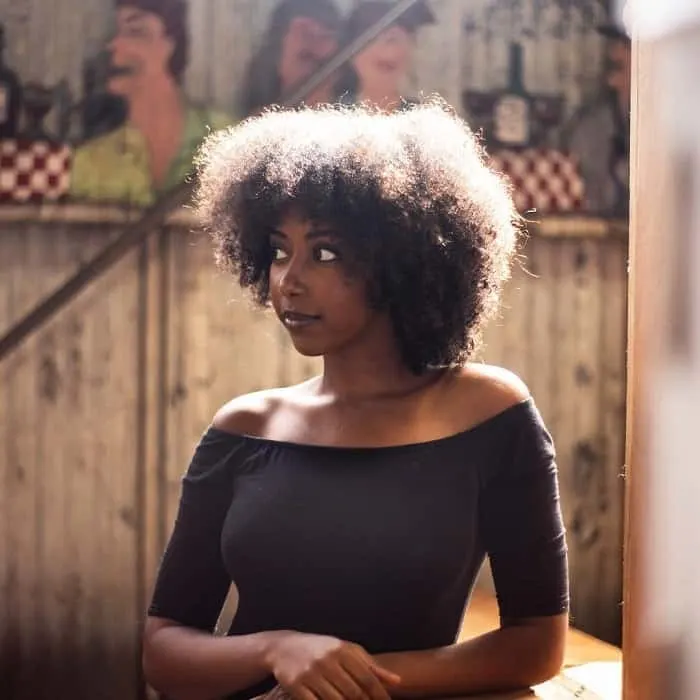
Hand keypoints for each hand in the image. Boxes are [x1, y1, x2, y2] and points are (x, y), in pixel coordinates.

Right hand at [266, 632, 400, 699]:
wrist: (284, 647)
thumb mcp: (346, 650)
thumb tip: (396, 681)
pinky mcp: (296, 686)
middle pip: (353, 693)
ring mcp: (310, 673)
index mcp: (342, 649)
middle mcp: (327, 660)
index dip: (379, 696)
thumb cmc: (322, 649)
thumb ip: (370, 666)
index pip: (367, 678)